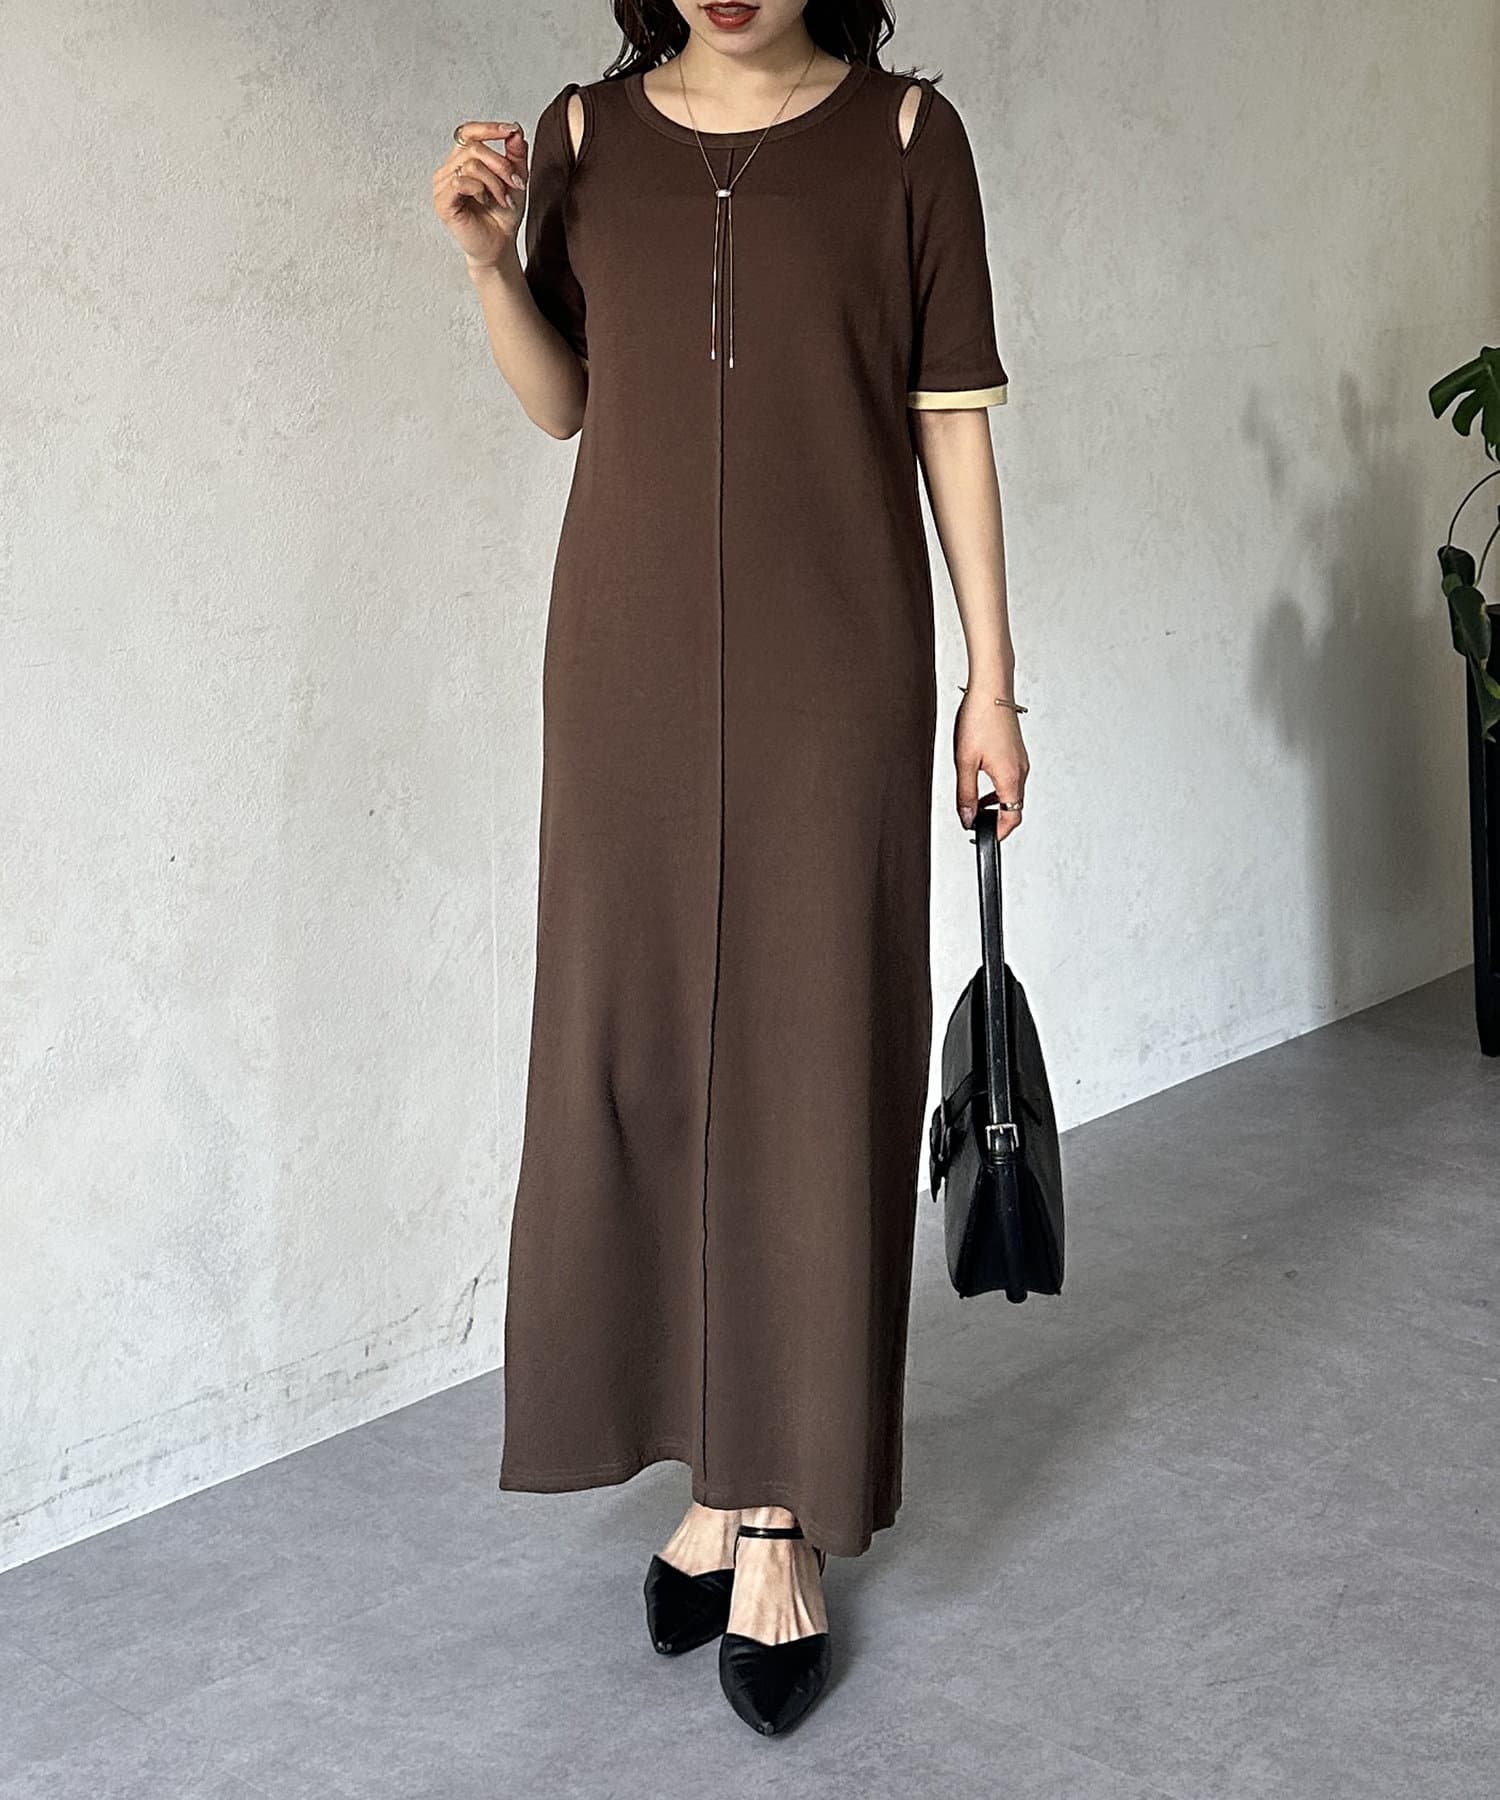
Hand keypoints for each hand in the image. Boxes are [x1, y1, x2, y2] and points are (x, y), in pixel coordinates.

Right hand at [434, 120, 528, 270]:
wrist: (499, 245)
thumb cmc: (502, 215)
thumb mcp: (516, 179)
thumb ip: (516, 155)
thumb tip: (516, 131)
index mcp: (463, 160)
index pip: (469, 132)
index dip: (489, 128)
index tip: (511, 130)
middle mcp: (449, 169)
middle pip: (473, 147)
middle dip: (501, 164)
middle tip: (516, 183)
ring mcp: (442, 185)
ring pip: (470, 164)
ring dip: (494, 182)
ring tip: (503, 199)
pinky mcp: (442, 201)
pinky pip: (460, 182)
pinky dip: (480, 190)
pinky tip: (486, 202)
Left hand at [954, 691, 1028, 839]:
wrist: (991, 688)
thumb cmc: (979, 718)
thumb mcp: (964, 762)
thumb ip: (966, 794)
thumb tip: (967, 817)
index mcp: (1011, 777)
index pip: (1011, 818)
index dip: (997, 833)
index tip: (984, 839)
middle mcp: (1021, 771)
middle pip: (1014, 807)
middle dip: (995, 820)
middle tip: (976, 825)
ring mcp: (1021, 761)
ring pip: (1012, 793)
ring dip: (995, 804)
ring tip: (974, 805)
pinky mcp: (1016, 752)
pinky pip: (1011, 779)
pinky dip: (998, 788)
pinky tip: (980, 782)